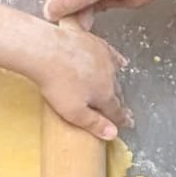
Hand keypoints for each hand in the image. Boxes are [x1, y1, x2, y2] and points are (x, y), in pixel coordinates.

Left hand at [30, 19, 127, 140]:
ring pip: (115, 72)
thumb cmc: (58, 84)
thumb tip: (113, 134)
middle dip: (118, 100)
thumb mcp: (74, 112)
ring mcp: (103, 57)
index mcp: (105, 94)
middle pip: (116, 91)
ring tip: (121, 86)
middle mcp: (109, 76)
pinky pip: (110, 52)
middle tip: (121, 107)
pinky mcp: (95, 42)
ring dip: (117, 80)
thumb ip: (94, 124)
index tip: (128, 123)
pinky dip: (115, 59)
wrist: (47, 50)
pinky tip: (119, 60)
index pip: (116, 110)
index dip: (122, 118)